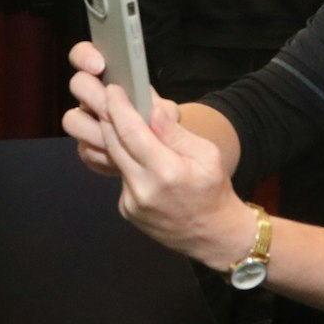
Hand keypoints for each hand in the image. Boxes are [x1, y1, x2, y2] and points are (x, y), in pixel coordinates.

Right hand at [64, 40, 176, 176]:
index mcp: (109, 76)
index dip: (86, 56)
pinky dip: (102, 154)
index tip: (100, 65)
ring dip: (94, 129)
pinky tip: (118, 160)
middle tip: (110, 107)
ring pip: (73, 119)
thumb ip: (166, 113)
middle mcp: (92, 96)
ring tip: (116, 137)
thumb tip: (157, 113)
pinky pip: (84, 149)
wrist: (159, 157)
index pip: (85, 54)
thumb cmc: (160, 125)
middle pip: (77, 84)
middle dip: (93, 95)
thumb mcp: (169, 117)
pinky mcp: (87, 148)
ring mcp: (87, 123)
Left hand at [93, 77, 253, 269]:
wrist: (212, 234)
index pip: (131, 132)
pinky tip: (140, 160)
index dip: (119, 107)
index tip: (114, 89)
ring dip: (117, 138)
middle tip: (110, 97)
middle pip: (114, 143)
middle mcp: (143, 188)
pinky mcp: (126, 209)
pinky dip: (127, 163)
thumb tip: (151, 108)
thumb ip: (174, 132)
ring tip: (126, 122)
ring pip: (115, 159)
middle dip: (110, 117)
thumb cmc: (213, 190)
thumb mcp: (207, 154)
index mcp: (166, 172)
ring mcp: (131, 202)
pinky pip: (121, 177)